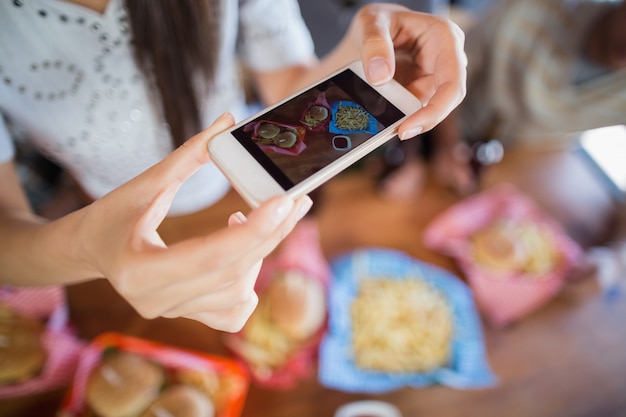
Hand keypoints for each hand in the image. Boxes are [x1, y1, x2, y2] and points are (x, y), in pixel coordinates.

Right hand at [74, 113, 312, 331]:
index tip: (285, 202)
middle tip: (295, 201)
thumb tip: (229, 120)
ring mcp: (173, 314)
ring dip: (257, 253)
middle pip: (232, 272)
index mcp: (138, 271)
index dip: (254, 231)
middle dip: (270, 235)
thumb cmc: (112, 215)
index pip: (210, 256)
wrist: (91, 250)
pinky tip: (242, 255)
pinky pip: (234, 312)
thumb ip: (190, 154)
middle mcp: (156, 301)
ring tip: (246, 219)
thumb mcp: (145, 182)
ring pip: (238, 292)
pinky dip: (248, 281)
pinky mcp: (187, 316)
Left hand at [347, 3, 466, 139]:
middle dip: (420, 120)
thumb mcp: (371, 22)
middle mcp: (445, 61)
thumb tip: (380, 76)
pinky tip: (377, 120)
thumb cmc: (378, 22)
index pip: (452, 82)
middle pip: (444, 102)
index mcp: (444, 38)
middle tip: (396, 133)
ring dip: (402, 118)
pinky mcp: (419, 93)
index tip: (407, 128)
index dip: (435, 110)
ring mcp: (433, 80)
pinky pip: (410, 112)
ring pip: (425, 110)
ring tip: (376, 119)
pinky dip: (394, 118)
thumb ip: (374, 44)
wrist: (370, 33)